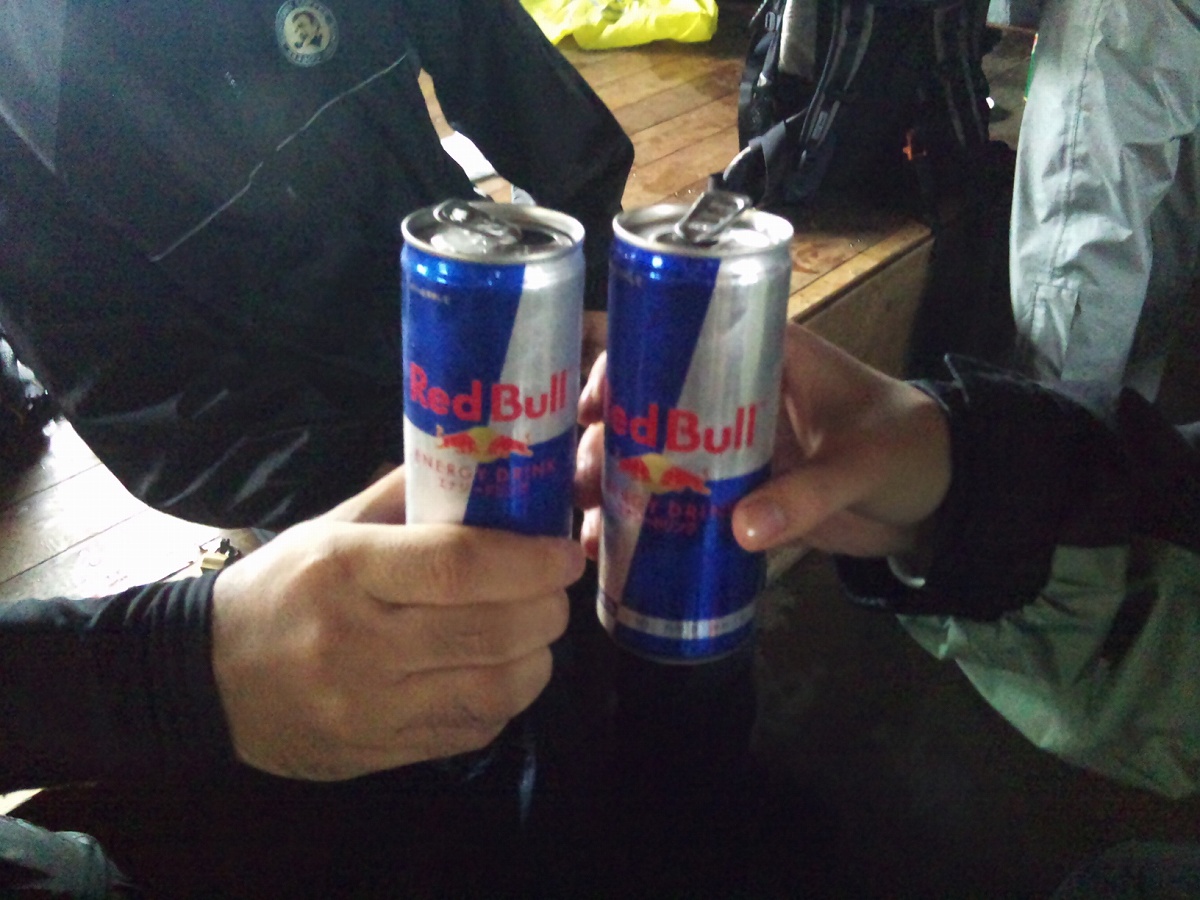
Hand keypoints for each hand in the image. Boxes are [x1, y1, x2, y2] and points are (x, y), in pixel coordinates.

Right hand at [210, 466, 583, 780]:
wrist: (207, 682)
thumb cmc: (279, 590)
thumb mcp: (328, 529)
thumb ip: (404, 498)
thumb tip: (483, 468)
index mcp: (343, 571)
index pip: (456, 566)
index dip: (527, 560)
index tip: (564, 552)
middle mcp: (358, 643)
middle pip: (488, 631)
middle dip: (545, 608)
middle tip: (554, 589)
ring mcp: (370, 709)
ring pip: (492, 689)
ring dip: (536, 658)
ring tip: (536, 631)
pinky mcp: (380, 754)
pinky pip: (472, 730)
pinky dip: (505, 699)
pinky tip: (502, 671)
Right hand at [573, 324, 951, 559]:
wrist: (943, 501)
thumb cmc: (910, 449)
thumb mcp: (863, 463)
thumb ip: (809, 493)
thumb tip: (737, 529)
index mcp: (764, 356)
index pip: (680, 339)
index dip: (626, 365)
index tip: (590, 407)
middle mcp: (735, 395)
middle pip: (652, 405)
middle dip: (607, 440)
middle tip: (582, 482)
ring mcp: (733, 447)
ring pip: (658, 455)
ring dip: (616, 486)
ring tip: (587, 527)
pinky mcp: (738, 493)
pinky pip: (683, 503)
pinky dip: (649, 524)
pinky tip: (612, 550)